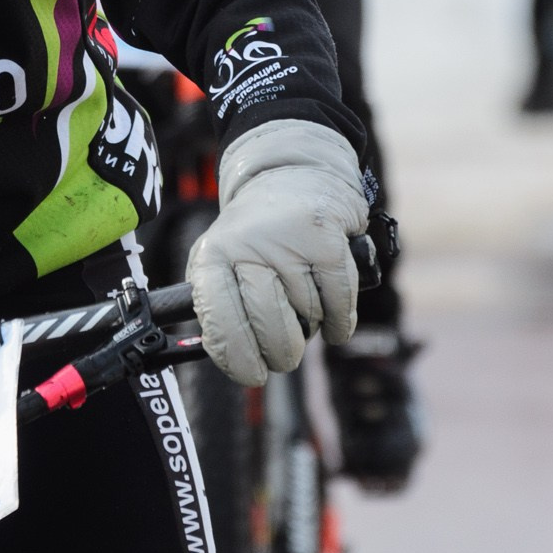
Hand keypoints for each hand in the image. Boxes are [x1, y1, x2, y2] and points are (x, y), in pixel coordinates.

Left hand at [186, 120, 368, 386]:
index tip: (253, 374)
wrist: (292, 177)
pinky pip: (339, 305)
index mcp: (213, 258)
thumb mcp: (221, 264)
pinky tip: (333, 322)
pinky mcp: (328, 241)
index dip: (238, 358)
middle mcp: (248, 247)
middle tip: (284, 356)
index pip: (221, 323)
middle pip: (271, 327)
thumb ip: (220, 310)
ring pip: (309, 317)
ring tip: (302, 307)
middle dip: (282, 353)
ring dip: (312, 327)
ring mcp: (290, 242)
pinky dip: (340, 323)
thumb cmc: (253, 239)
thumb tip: (232, 360)